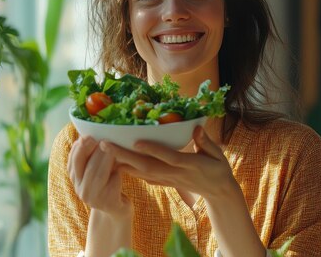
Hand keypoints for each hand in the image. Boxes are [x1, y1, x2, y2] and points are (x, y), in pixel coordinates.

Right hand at [67, 136, 130, 217]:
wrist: (117, 209)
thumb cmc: (108, 183)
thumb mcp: (97, 169)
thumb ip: (92, 157)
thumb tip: (88, 135)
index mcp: (76, 180)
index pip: (72, 163)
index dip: (78, 149)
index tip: (85, 136)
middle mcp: (81, 190)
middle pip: (84, 168)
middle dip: (92, 151)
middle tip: (101, 138)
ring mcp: (94, 199)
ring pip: (98, 175)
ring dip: (105, 159)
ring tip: (112, 147)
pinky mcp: (108, 203)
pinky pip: (112, 184)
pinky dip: (117, 174)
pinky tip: (121, 167)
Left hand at [100, 126, 236, 200]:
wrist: (217, 192)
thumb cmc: (218, 169)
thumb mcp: (218, 155)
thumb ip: (206, 142)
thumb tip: (196, 127)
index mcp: (189, 165)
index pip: (168, 157)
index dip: (152, 149)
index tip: (135, 140)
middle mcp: (173, 174)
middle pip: (146, 165)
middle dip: (124, 155)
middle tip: (104, 144)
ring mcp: (166, 180)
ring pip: (140, 172)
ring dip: (120, 162)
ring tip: (102, 151)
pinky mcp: (162, 182)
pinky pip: (142, 177)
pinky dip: (127, 170)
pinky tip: (113, 163)